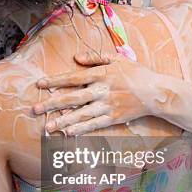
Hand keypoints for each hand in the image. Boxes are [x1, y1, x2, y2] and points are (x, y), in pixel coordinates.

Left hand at [33, 52, 156, 134]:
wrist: (156, 92)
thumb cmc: (137, 73)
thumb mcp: (117, 59)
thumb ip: (95, 58)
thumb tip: (76, 58)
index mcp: (102, 74)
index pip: (74, 78)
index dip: (56, 81)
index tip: (40, 84)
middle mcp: (102, 91)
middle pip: (72, 98)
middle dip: (52, 104)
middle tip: (35, 109)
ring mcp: (108, 106)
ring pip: (81, 115)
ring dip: (63, 121)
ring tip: (48, 127)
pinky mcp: (114, 118)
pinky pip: (94, 125)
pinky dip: (80, 129)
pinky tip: (68, 133)